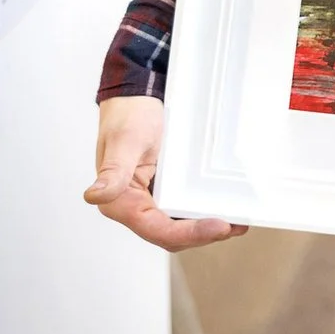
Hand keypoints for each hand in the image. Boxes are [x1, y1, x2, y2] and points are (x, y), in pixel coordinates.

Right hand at [82, 95, 245, 250]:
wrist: (137, 98)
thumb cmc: (128, 116)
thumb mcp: (125, 140)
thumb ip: (113, 171)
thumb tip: (95, 195)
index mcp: (120, 201)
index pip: (156, 229)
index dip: (188, 233)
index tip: (219, 227)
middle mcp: (135, 206)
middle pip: (171, 234)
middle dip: (203, 235)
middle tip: (236, 225)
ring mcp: (153, 200)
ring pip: (181, 226)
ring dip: (208, 228)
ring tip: (239, 221)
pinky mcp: (167, 192)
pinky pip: (185, 209)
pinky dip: (205, 213)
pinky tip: (227, 207)